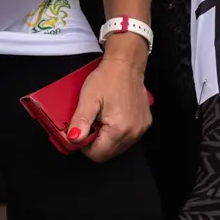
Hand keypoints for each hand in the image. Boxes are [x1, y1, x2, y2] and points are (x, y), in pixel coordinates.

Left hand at [67, 41, 152, 161]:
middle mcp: (133, 132)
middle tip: (91, 125)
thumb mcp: (88, 99)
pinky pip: (129, 139)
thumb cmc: (106, 79)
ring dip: (107, 140)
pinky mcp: (146, 123)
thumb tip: (73, 140)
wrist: (126, 64)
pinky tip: (114, 119)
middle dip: (97, 144)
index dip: (85, 147)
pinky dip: (118, 134)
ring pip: (119, 148)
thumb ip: (80, 122)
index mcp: (119, 128)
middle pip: (109, 154)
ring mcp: (142, 128)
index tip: (82, 132)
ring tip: (102, 120)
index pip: (98, 155)